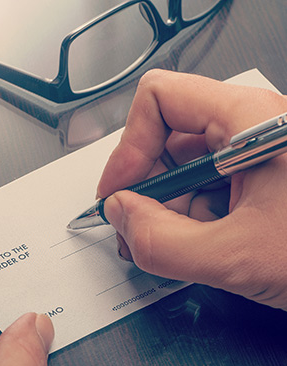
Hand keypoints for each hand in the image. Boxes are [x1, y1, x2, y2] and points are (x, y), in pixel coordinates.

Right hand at [97, 69, 286, 309]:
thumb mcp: (240, 257)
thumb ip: (162, 242)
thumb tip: (121, 216)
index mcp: (249, 120)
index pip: (158, 99)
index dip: (128, 147)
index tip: (119, 191)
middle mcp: (248, 127)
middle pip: (164, 138)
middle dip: (141, 186)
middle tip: (133, 226)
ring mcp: (251, 153)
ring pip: (180, 167)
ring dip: (161, 207)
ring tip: (161, 242)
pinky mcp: (254, 177)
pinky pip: (201, 186)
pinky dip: (184, 215)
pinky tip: (189, 242)